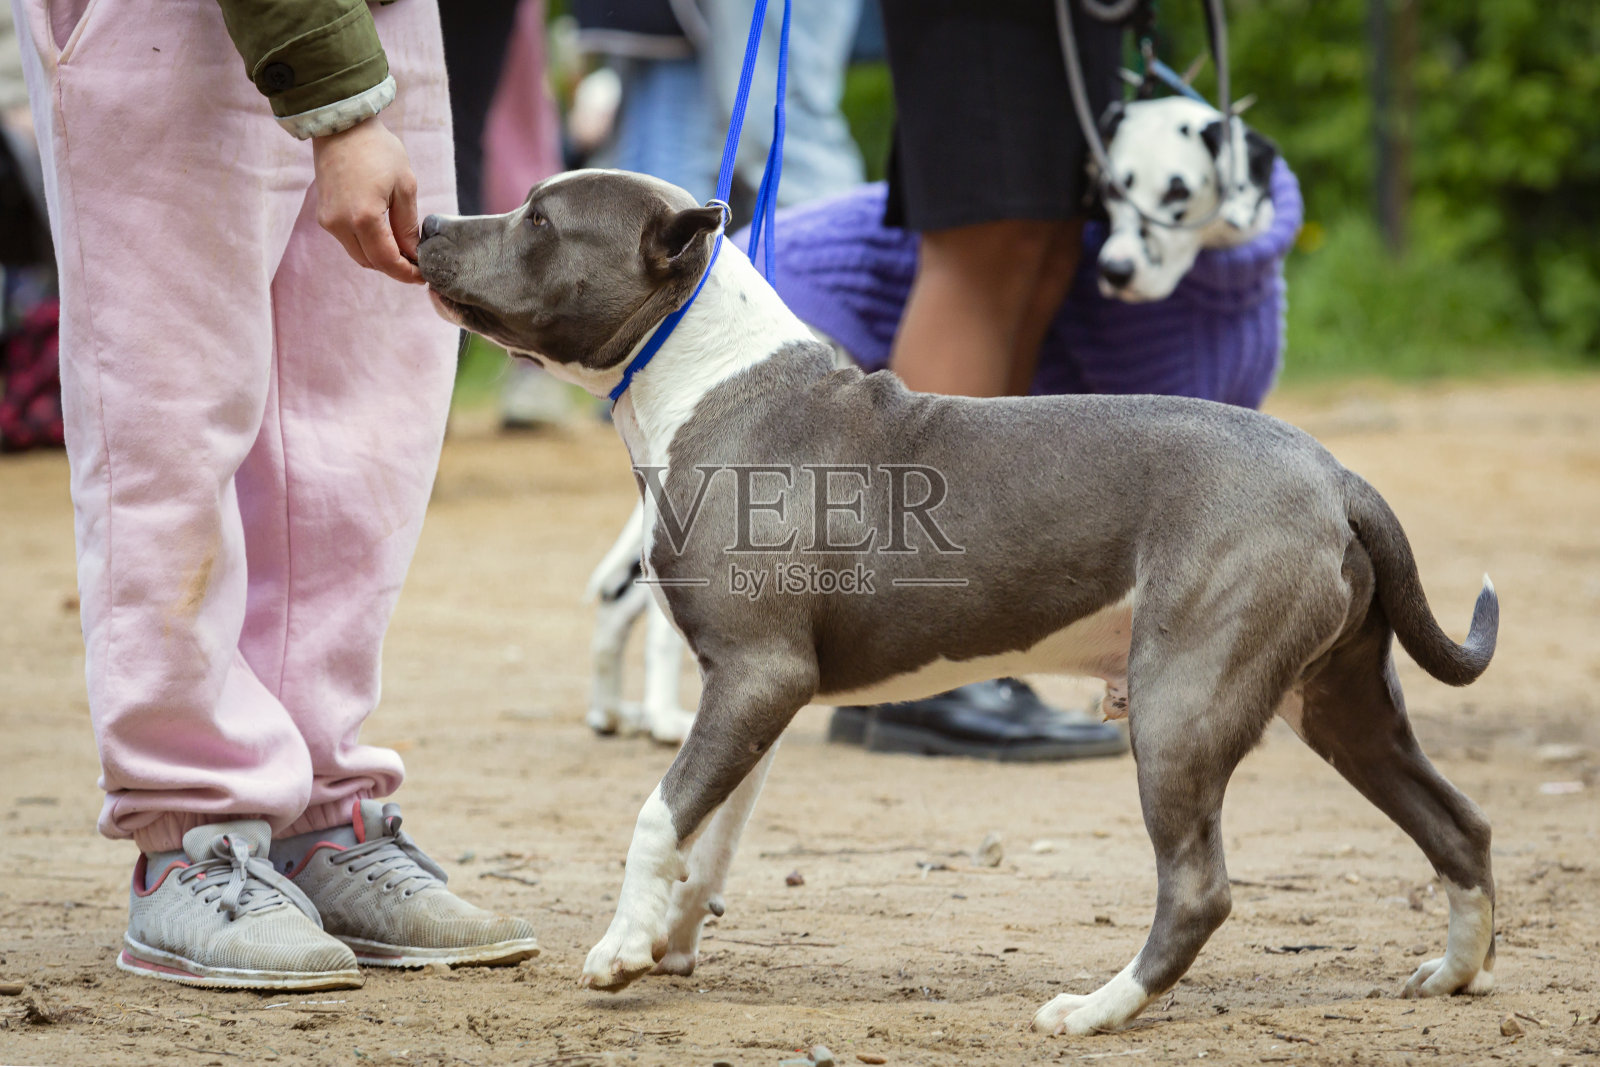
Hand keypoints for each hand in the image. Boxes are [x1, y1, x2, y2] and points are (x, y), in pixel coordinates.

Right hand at [311, 117, 422, 283]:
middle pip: (371, 263)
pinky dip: (367, 245)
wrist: (343, 127)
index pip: (386, 261)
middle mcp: (341, 224)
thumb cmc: (378, 150)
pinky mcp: (324, 216)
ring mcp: (329, 221)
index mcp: (364, 217)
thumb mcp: (405, 186)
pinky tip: (385, 237)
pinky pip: (348, 241)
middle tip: (417, 264)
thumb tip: (413, 254)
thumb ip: (407, 226)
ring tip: (404, 251)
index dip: (406, 273)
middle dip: (395, 268)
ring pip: (358, 255)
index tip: (423, 276)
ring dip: (380, 258)